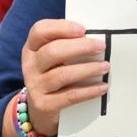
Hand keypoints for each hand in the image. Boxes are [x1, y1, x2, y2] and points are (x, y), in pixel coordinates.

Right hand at [20, 20, 109, 136]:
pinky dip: (88, 91)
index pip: (40, 31)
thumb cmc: (53, 74)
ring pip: (62, 75)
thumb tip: (96, 38)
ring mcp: (35, 86)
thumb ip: (69, 44)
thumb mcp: (54, 57)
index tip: (83, 29)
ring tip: (105, 66)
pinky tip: (102, 87)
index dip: (61, 28)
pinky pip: (69, 96)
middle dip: (80, 47)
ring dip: (87, 69)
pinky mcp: (44, 105)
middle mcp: (30, 65)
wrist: (40, 109)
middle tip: (101, 46)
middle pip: (52, 52)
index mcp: (32, 48)